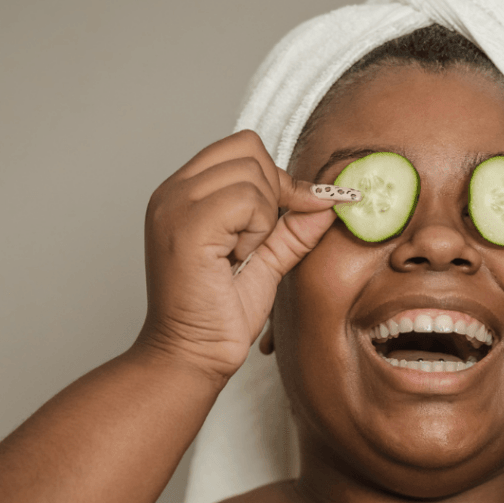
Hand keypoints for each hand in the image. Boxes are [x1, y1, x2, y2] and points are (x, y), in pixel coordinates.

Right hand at [134, 129, 343, 382]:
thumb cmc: (219, 315)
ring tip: (241, 255)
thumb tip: (330, 199)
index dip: (277, 178)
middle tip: (257, 242)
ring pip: (252, 172)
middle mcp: (173, 191)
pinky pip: (247, 199)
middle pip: (250, 149)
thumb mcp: (267, 260)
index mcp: (185, 192)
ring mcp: (174, 205)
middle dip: (272, 194)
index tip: (289, 216)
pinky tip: (236, 259)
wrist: (192, 355)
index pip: (243, 147)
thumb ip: (294, 227)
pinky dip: (256, 230)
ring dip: (263, 217)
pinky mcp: (186, 226)